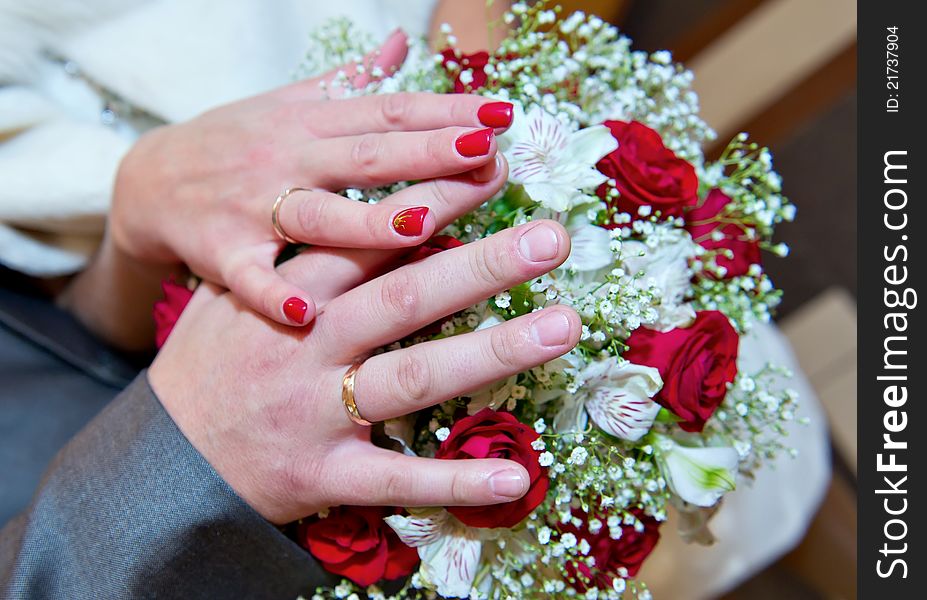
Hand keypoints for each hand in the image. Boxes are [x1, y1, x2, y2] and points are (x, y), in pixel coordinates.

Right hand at [110, 29, 514, 326]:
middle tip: (484, 152)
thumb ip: (350, 81)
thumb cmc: (236, 142)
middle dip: (427, 153)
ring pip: (318, 214)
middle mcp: (288, 157)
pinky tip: (304, 315)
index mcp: (312, 122)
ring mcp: (253, 204)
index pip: (388, 111)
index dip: (446, 110)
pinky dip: (271, 294)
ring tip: (420, 226)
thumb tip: (402, 44)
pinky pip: (248, 276)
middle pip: (366, 157)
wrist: (147, 180)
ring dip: (367, 223)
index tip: (502, 114)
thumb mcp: (290, 103)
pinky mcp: (219, 250)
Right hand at [149, 220, 579, 523]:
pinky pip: (398, 480)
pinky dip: (456, 479)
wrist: (163, 459)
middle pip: (405, 297)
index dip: (435, 202)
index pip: (371, 239)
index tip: (491, 169)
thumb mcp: (234, 292)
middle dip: (482, 264)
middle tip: (552, 236)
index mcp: (290, 296)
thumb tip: (355, 204)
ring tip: (563, 325)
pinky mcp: (324, 475)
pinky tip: (517, 477)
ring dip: (492, 351)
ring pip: (414, 377)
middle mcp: (307, 347)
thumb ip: (295, 249)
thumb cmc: (212, 366)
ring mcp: (317, 413)